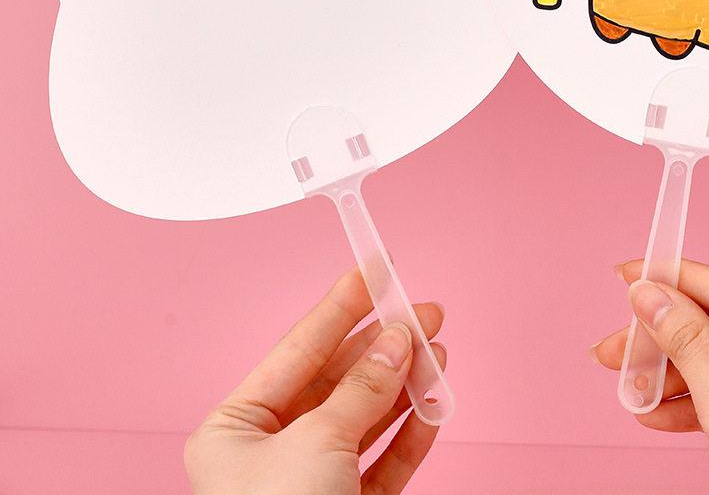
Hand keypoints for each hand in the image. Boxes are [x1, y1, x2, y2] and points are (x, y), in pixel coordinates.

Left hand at [185, 267, 444, 494]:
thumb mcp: (317, 442)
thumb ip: (362, 388)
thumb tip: (397, 340)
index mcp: (237, 427)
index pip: (299, 348)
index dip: (341, 305)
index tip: (375, 267)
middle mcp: (271, 450)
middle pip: (339, 379)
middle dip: (385, 344)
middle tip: (424, 312)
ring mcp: (312, 482)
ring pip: (367, 417)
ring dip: (406, 383)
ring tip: (439, 350)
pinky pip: (385, 460)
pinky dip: (412, 431)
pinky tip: (435, 401)